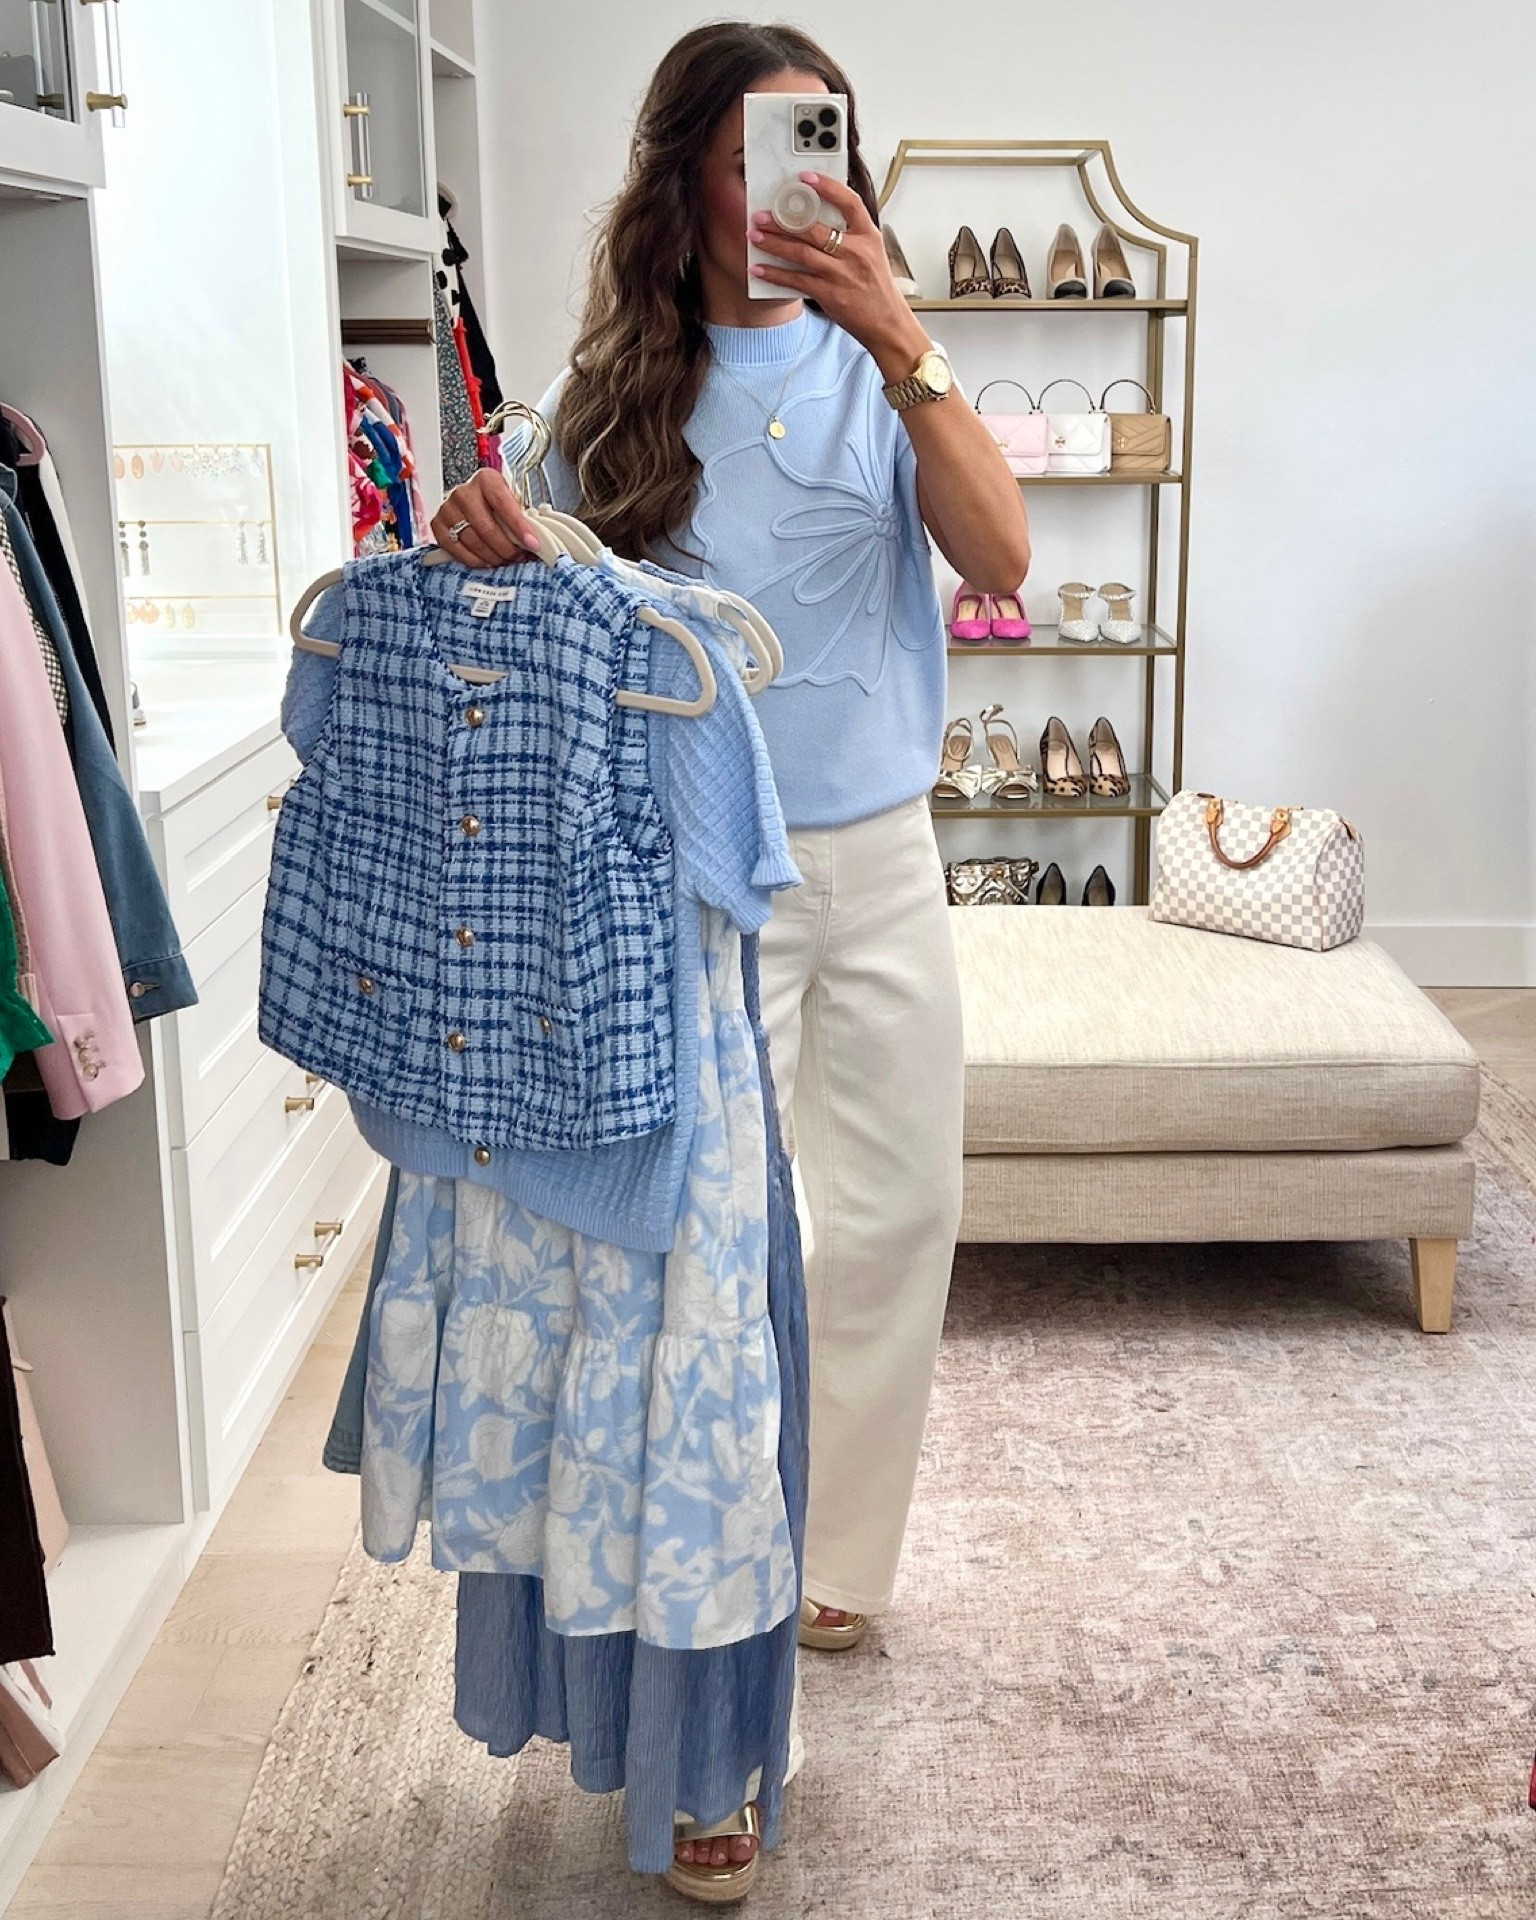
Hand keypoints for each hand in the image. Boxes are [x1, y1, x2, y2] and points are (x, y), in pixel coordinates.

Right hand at [430, 468, 544, 568]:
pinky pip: (457, 550)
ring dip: (493, 557)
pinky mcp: (437, 524)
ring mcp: (448, 508)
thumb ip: (522, 517)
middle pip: (487, 528)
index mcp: (486, 480)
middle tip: (518, 557)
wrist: (469, 500)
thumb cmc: (494, 503)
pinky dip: (475, 561)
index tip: (533, 544)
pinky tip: (487, 561)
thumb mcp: (511, 501)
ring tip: (505, 560)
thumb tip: (535, 543)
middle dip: (507, 548)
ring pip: (473, 541)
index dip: (519, 527)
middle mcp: (464, 492)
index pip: (504, 505)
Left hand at [748, 172, 926, 371]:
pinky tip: (759, 269)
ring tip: (754, 236)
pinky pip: (797, 281)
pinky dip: (775, 274)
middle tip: (761, 214)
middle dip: (783, 220)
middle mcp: (856, 252)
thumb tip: (820, 218)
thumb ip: (850, 235)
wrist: (888, 324)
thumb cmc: (877, 289)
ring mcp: (842, 274)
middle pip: (814, 228)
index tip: (805, 178)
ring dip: (774, 243)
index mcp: (869, 236)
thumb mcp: (872, 254)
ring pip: (801, 253)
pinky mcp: (830, 295)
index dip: (827, 187)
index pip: (849, 202)